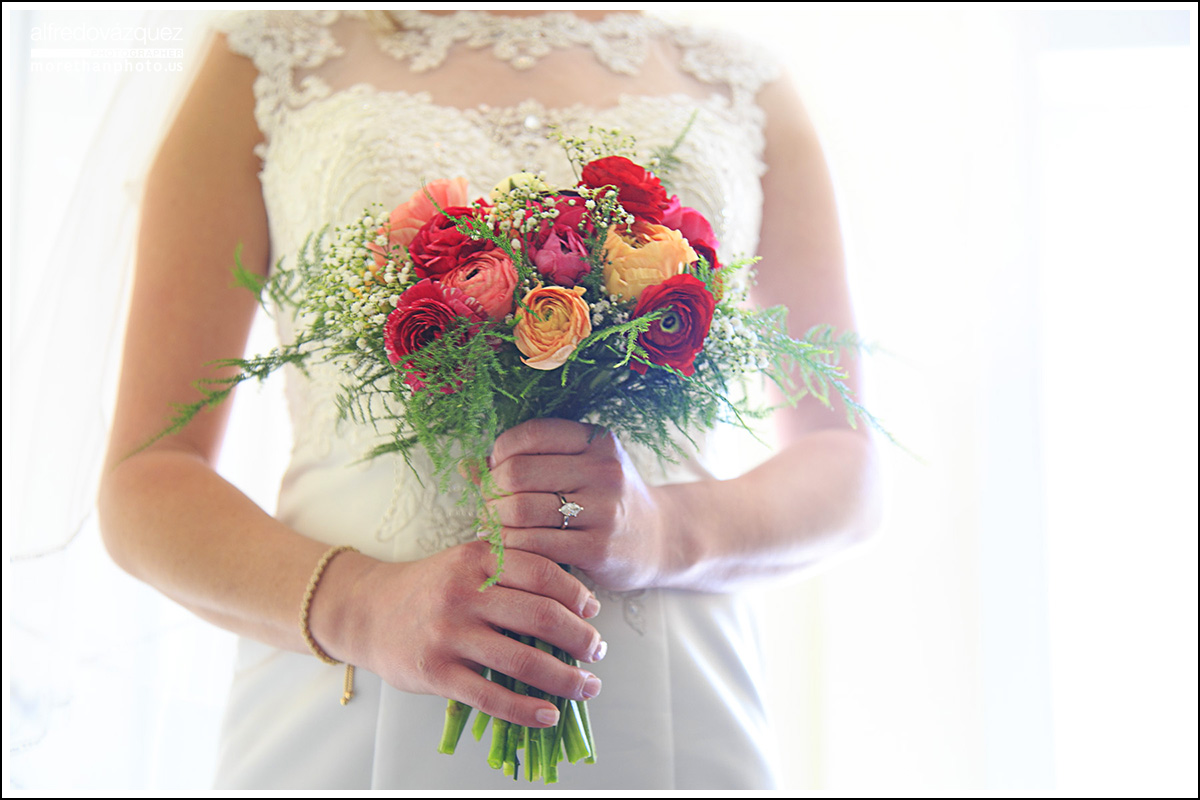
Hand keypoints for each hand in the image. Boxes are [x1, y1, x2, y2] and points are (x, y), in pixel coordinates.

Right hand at [342, 542, 605, 728]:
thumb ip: (511, 568)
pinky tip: (550, 714)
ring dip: (566, 679)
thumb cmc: (431, 587)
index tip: (594, 611)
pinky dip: (527, 710)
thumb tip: (574, 598)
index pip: (542, 573)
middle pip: (540, 618)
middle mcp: (464, 594)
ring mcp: (449, 635)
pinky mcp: (436, 673)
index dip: (576, 594)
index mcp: (478, 559)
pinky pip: (491, 696)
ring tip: (587, 686)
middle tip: (598, 651)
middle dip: (580, 638)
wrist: (367, 611)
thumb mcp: (467, 561)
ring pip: (523, 662)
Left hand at [484, 418, 670, 591]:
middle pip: (518, 474)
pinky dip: (511, 548)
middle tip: (488, 504)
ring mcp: (604, 510)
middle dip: (491, 491)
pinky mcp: (598, 549)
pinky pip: (534, 546)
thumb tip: (468, 467)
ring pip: (521, 511)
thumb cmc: (607, 500)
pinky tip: (510, 550)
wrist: (660, 539)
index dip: (500, 453)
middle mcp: (604, 471)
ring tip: (494, 527)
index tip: (495, 471)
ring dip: (495, 522)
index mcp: (597, 441)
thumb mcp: (584, 466)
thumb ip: (533, 460)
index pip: (531, 434)